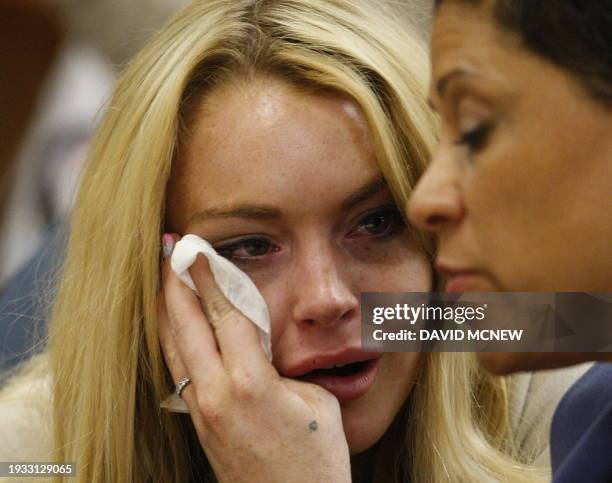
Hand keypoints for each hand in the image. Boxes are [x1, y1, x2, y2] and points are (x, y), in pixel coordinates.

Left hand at [157, 234, 350, 482]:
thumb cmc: (317, 459)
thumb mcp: (315, 401)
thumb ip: (286, 366)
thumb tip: (266, 345)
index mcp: (250, 383)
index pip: (223, 314)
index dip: (208, 276)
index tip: (194, 246)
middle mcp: (216, 394)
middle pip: (185, 324)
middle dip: (173, 281)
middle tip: (167, 247)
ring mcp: (202, 411)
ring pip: (173, 347)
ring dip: (166, 307)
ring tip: (162, 277)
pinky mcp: (198, 424)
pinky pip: (177, 368)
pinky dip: (171, 337)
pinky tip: (171, 325)